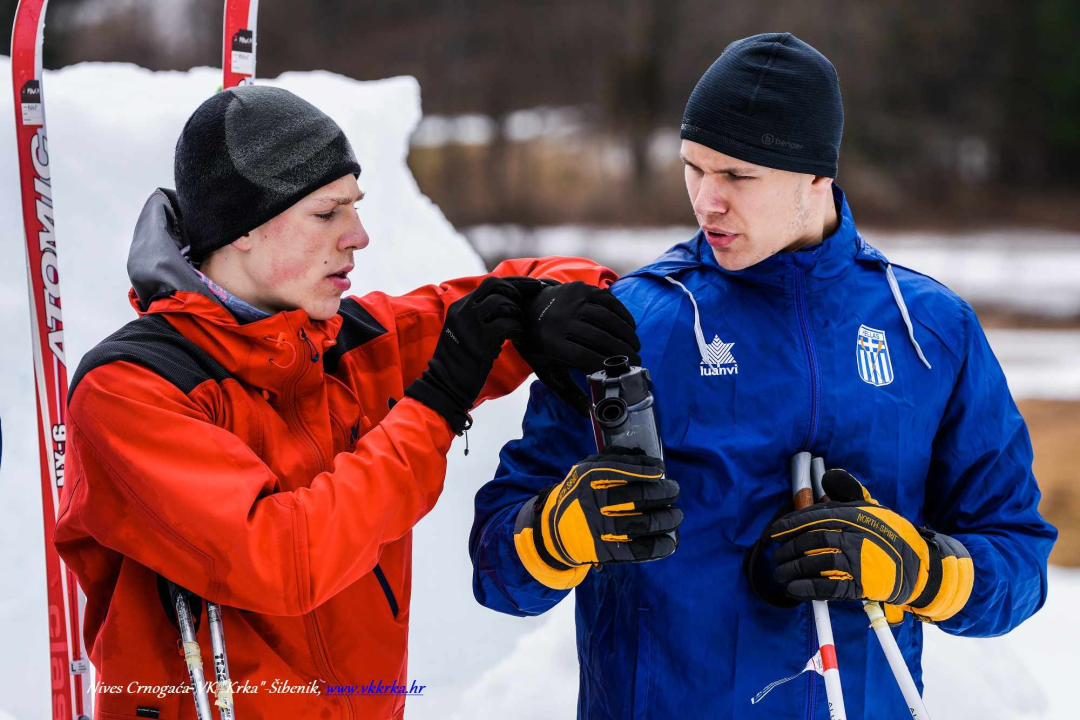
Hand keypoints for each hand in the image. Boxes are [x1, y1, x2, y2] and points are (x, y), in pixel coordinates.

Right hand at [405, 276, 524, 432]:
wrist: (445, 384)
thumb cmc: (459, 360)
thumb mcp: (462, 330)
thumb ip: (478, 315)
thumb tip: (508, 304)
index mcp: (459, 306)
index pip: (490, 284)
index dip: (515, 283)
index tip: (533, 286)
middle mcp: (463, 310)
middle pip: (497, 286)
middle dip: (519, 291)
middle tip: (529, 304)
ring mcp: (471, 324)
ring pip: (503, 304)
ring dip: (517, 314)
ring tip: (519, 326)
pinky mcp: (481, 340)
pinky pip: (508, 325)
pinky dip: (518, 330)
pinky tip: (519, 339)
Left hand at [504, 279, 641, 415]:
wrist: (527, 308)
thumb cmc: (541, 346)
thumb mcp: (548, 371)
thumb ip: (568, 392)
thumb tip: (589, 414)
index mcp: (549, 343)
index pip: (584, 358)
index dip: (607, 366)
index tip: (623, 373)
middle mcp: (559, 320)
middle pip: (600, 338)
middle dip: (623, 351)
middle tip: (637, 360)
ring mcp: (570, 300)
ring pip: (607, 318)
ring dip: (626, 333)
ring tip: (635, 345)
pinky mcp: (580, 288)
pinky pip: (608, 301)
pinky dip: (622, 314)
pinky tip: (630, 327)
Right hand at [513, 449, 681, 588]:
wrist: (553, 530)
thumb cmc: (578, 495)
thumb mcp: (586, 471)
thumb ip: (615, 463)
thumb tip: (653, 465)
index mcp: (587, 479)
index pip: (621, 471)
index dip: (646, 471)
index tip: (661, 471)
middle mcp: (593, 502)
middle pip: (638, 497)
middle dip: (664, 492)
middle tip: (674, 490)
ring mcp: (599, 528)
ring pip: (642, 523)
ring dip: (666, 519)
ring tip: (676, 515)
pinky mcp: (603, 552)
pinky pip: (636, 550)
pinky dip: (657, 546)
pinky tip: (669, 542)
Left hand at [768, 469, 973, 622]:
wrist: (918, 564)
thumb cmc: (889, 533)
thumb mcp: (871, 506)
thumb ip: (848, 489)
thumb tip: (827, 474)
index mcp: (854, 516)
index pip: (814, 518)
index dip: (789, 525)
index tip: (773, 532)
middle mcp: (854, 537)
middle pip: (811, 542)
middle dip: (789, 549)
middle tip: (776, 556)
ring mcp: (858, 562)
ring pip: (816, 564)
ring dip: (793, 570)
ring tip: (780, 574)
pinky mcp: (861, 586)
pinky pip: (828, 588)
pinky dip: (807, 589)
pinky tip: (793, 589)